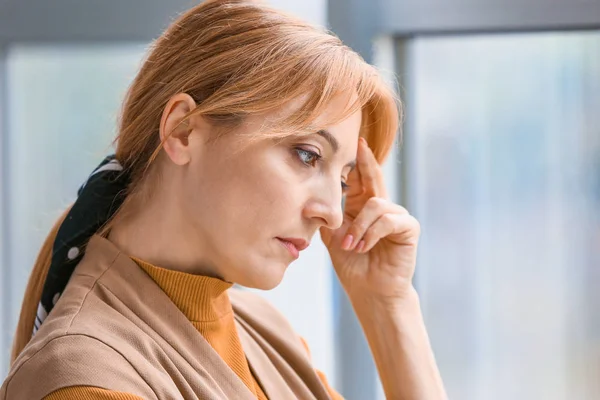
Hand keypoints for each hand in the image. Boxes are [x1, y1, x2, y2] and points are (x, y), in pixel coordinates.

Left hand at [320, 138, 420, 300]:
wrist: (369, 291)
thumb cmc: (353, 266)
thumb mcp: (333, 239)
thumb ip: (327, 219)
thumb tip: (312, 203)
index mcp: (362, 207)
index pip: (359, 179)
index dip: (356, 161)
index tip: (353, 141)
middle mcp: (381, 207)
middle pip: (374, 177)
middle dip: (366, 161)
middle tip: (359, 145)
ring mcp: (396, 216)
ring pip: (376, 204)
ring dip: (359, 226)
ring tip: (350, 246)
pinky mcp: (408, 228)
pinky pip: (389, 220)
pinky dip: (372, 233)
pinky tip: (364, 247)